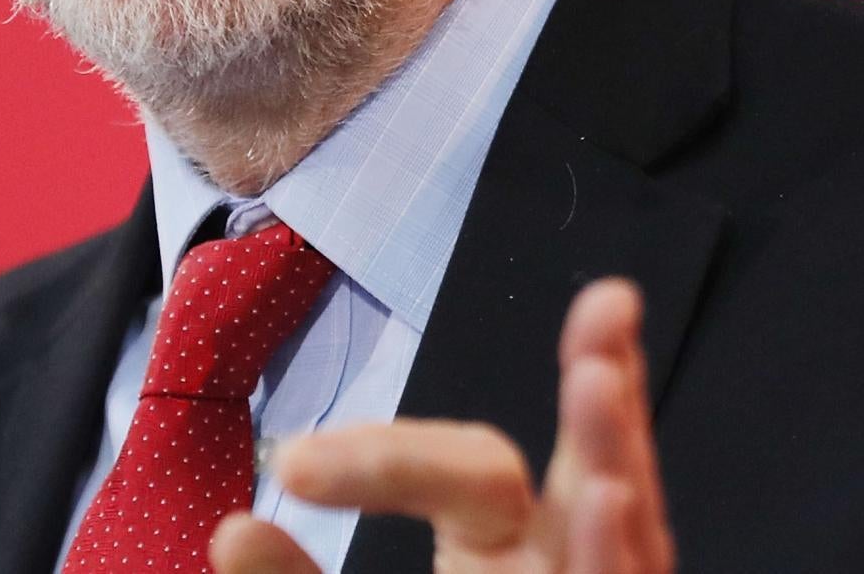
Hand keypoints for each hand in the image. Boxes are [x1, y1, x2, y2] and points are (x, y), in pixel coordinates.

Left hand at [209, 277, 674, 573]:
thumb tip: (232, 527)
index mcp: (507, 549)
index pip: (469, 473)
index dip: (387, 460)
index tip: (291, 464)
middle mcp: (566, 571)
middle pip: (592, 473)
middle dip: (602, 399)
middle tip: (601, 315)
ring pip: (630, 540)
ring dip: (619, 463)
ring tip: (602, 389)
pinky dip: (616, 559)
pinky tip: (611, 503)